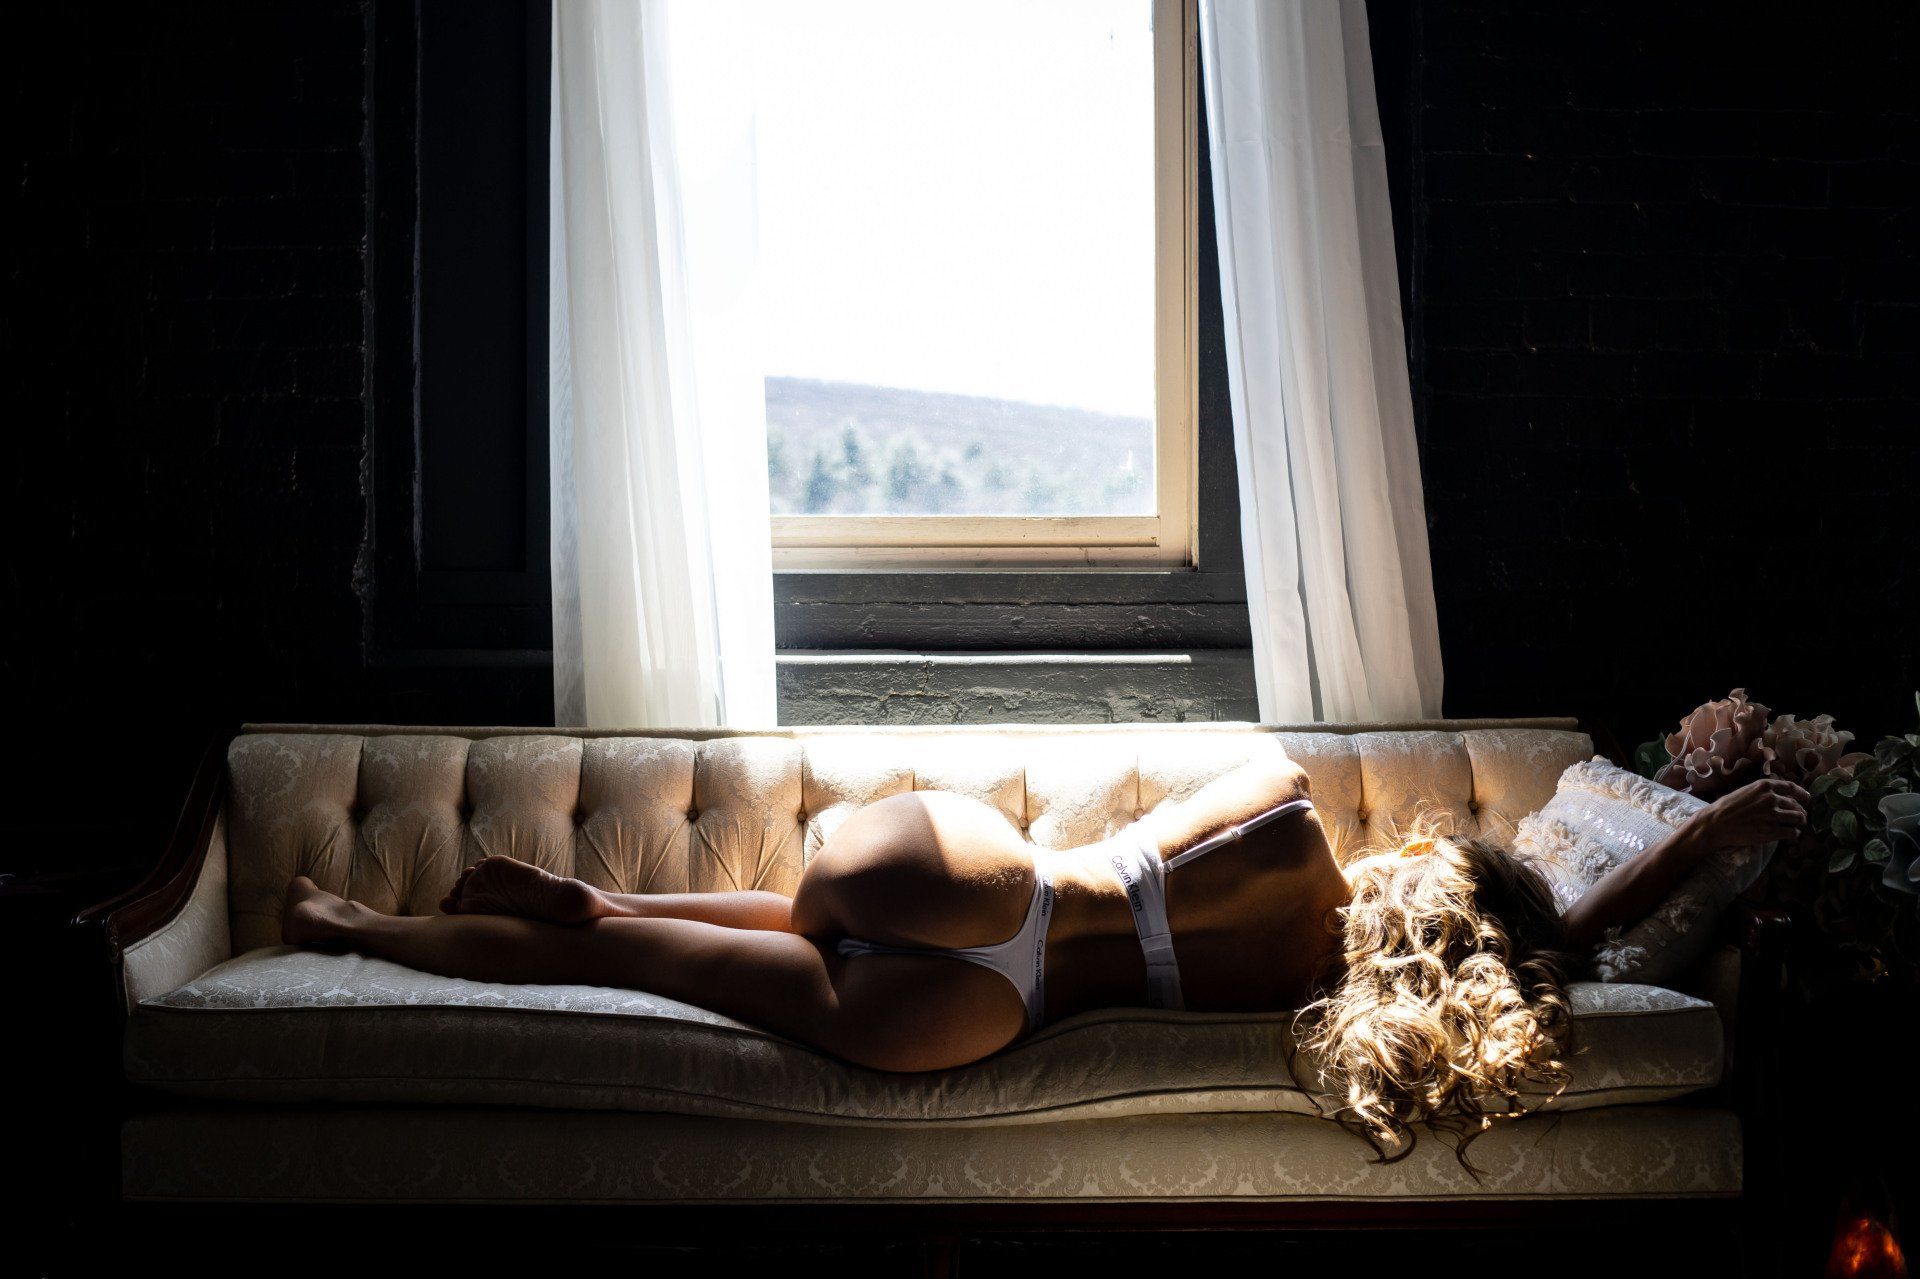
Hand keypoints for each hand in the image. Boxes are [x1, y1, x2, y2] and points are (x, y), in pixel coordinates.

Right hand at [1688, 776, 1809, 851]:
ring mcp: (1773, 815)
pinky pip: (1792, 832)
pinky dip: (1794, 834)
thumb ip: (1761, 792)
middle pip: (1797, 805)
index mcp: (1764, 786)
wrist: (1715, 824)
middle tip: (1800, 817)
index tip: (1806, 798)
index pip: (1791, 787)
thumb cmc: (1725, 807)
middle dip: (1801, 811)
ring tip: (1797, 826)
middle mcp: (1771, 799)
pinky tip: (1790, 834)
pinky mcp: (1772, 831)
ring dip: (1800, 823)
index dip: (1801, 793)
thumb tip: (1776, 796)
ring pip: (1799, 818)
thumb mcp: (1744, 791)